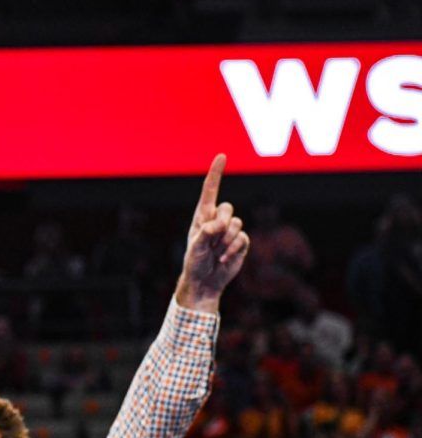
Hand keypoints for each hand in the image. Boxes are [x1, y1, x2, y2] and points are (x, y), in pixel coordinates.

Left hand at [175, 154, 249, 311]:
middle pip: (227, 208)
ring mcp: (230, 230)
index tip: (222, 156)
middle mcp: (217, 220)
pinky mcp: (240, 242)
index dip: (216, 173)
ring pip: (237, 224)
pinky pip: (243, 238)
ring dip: (226, 241)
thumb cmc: (194, 262)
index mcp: (202, 216)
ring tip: (215, 252)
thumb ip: (206, 233)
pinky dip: (233, 249)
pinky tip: (223, 259)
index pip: (210, 191)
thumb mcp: (195, 247)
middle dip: (221, 223)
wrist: (204, 281)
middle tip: (212, 237)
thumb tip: (218, 224)